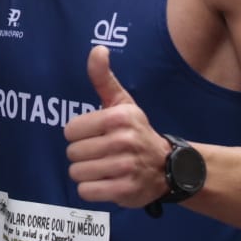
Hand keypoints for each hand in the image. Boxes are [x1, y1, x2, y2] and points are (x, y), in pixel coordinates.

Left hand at [63, 46, 169, 207]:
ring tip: (102, 168)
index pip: (70, 130)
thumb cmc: (136, 131)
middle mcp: (123, 141)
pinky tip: (105, 183)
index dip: (78, 135)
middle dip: (81, 155)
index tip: (94, 136)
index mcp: (118, 118)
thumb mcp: (122, 102)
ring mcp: (125, 167)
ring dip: (85, 173)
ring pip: (77, 173)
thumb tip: (98, 48)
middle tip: (100, 154)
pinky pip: (87, 192)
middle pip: (72, 153)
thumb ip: (103, 78)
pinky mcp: (125, 190)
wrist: (169, 167)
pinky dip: (91, 190)